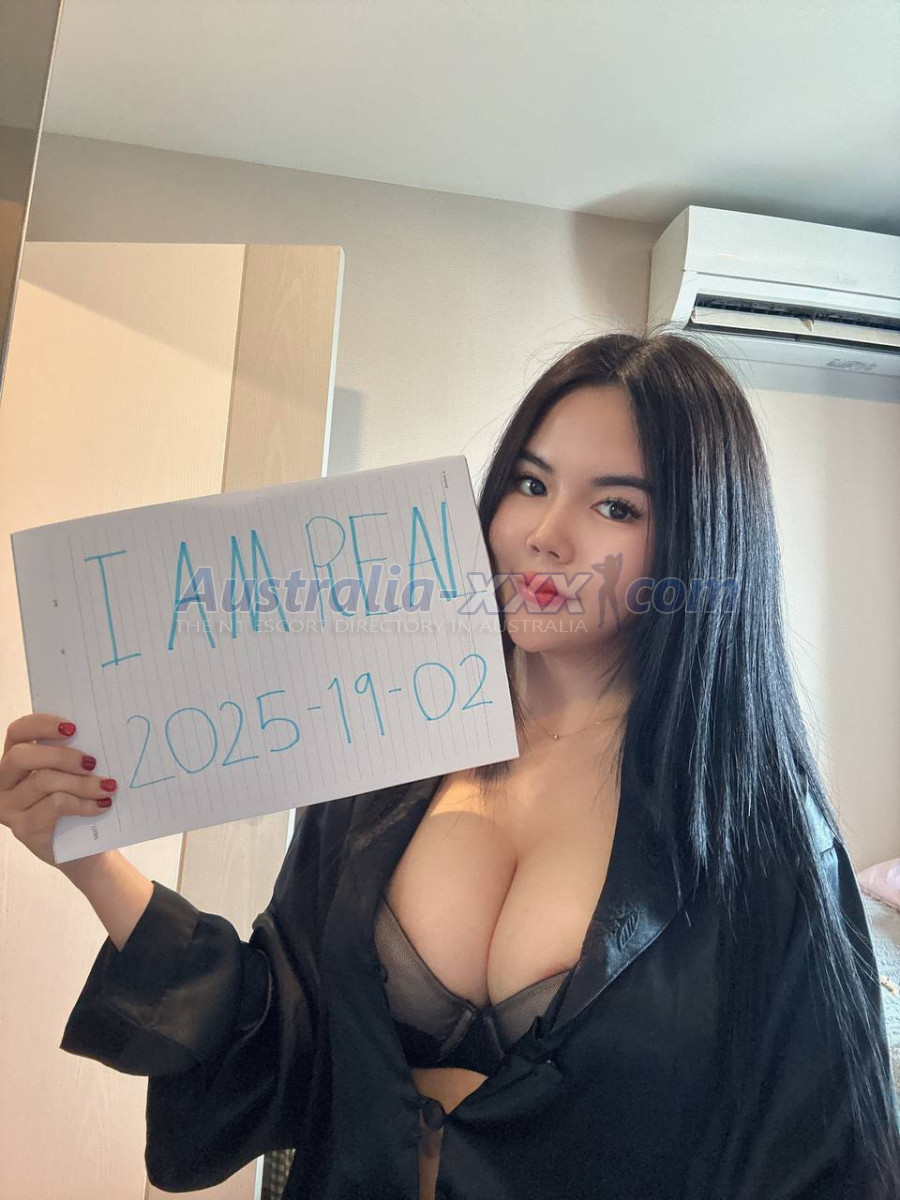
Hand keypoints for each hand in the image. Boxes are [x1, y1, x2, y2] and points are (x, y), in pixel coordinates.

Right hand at [0, 713, 116, 866]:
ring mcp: (10, 808)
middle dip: (61, 756)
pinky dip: (83, 803)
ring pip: (43, 781)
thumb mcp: (74, 774)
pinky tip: (101, 805)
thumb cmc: (79, 802)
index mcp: (15, 761)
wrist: (84, 849)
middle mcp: (4, 783)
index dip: (42, 724)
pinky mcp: (24, 829)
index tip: (73, 727)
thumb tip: (97, 734)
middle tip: (92, 762)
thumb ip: (74, 754)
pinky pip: (54, 805)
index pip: (17, 732)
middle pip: (22, 756)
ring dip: (82, 783)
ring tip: (108, 786)